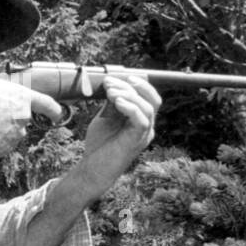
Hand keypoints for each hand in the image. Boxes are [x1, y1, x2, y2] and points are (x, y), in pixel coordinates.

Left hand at [78, 76, 160, 192]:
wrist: (92, 169)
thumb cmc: (99, 145)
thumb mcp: (105, 118)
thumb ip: (112, 104)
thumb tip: (114, 84)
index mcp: (140, 120)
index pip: (149, 97)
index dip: (138, 83)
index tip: (118, 76)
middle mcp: (147, 127)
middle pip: (153, 100)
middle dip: (135, 86)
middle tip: (111, 82)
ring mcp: (144, 135)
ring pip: (148, 108)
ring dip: (128, 95)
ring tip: (110, 92)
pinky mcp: (137, 142)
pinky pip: (141, 120)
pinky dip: (130, 107)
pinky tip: (116, 102)